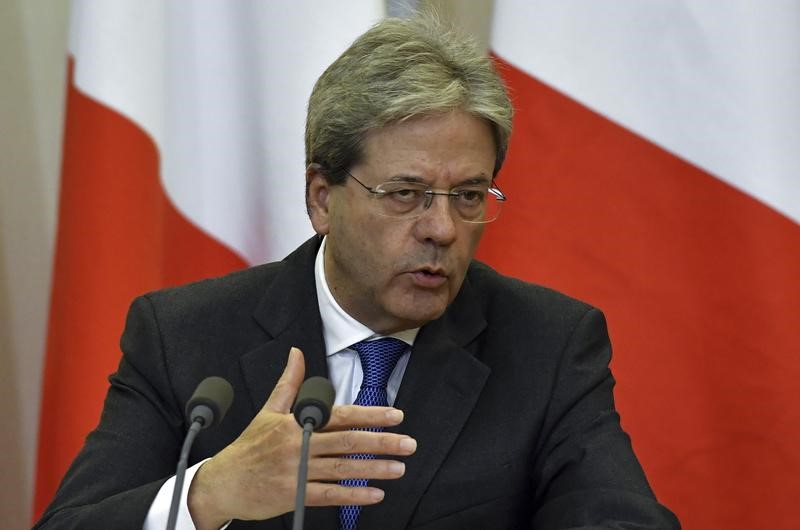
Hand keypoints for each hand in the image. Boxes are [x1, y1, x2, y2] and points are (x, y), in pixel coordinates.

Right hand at [187, 347, 415, 528]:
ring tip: (399, 468)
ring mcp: (297, 472)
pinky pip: (329, 496)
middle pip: (347, 442)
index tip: (395, 416)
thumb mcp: (268, 411)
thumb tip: (297, 352)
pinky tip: (374, 494)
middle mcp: (299, 446)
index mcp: (296, 423)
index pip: (340, 415)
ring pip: (342, 469)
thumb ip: (288, 382)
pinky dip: (353, 496)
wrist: (221, 483)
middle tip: (408, 443)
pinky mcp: (293, 496)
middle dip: (381, 442)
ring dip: (373, 469)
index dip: (369, 415)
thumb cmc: (248, 447)